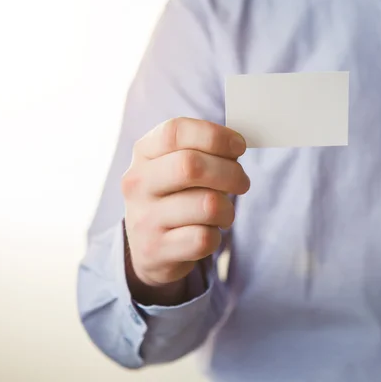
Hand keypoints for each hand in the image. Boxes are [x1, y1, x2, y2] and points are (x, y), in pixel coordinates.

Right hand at [121, 117, 249, 303]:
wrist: (149, 248)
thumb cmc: (174, 197)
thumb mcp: (175, 167)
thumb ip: (202, 150)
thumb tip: (237, 145)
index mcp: (143, 153)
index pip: (176, 131)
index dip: (214, 136)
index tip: (239, 146)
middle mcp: (138, 183)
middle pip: (191, 166)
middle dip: (230, 173)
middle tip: (242, 182)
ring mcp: (144, 218)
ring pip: (207, 205)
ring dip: (227, 209)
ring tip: (222, 213)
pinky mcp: (156, 250)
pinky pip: (204, 238)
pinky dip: (216, 236)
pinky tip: (207, 233)